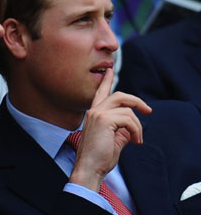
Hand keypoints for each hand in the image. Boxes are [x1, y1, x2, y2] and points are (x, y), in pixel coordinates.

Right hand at [69, 68, 151, 191]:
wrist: (90, 168)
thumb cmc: (99, 158)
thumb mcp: (114, 140)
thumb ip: (122, 129)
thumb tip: (132, 126)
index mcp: (94, 114)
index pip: (100, 93)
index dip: (106, 81)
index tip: (109, 71)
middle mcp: (94, 111)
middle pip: (120, 95)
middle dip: (137, 101)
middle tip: (148, 111)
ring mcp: (98, 114)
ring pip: (127, 108)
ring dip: (138, 125)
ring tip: (137, 139)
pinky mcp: (104, 120)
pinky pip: (128, 119)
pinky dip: (136, 130)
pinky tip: (134, 141)